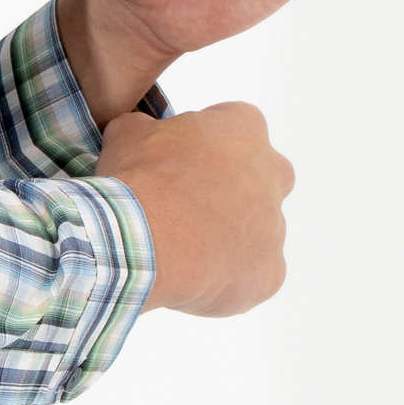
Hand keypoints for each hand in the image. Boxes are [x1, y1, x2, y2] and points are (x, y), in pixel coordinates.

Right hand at [95, 100, 294, 314]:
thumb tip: (140, 134)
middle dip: (230, 190)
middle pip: (259, 178)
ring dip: (227, 236)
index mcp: (244, 128)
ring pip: (256, 231)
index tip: (177, 162)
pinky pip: (254, 275)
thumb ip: (145, 129)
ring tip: (182, 247)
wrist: (142, 240)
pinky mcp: (271, 273)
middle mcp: (272, 174)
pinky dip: (229, 278)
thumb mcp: (127, 135)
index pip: (235, 126)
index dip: (203, 145)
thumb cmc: (140, 180)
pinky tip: (194, 278)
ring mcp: (275, 227)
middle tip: (188, 205)